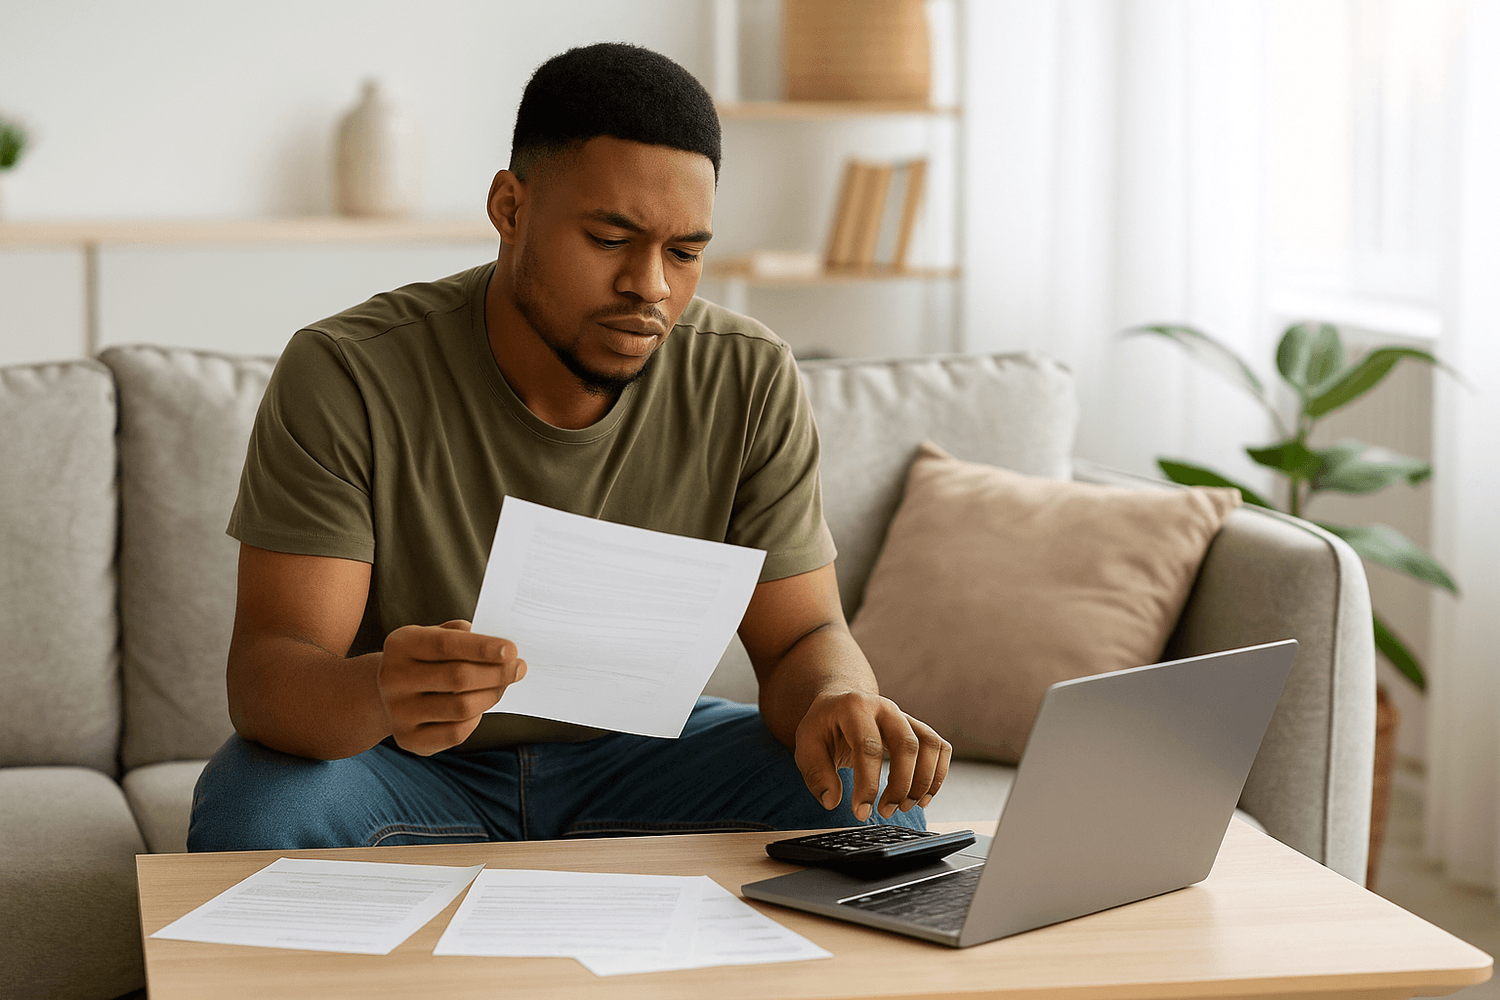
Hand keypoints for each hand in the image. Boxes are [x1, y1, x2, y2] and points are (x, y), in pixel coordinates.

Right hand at [378, 620, 526, 755]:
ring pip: (461, 707)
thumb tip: (502, 650)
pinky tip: (480, 706)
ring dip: (492, 695)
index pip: (446, 645)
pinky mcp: (409, 739)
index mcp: (401, 645)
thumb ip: (464, 636)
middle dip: (496, 673)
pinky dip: (476, 719)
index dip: (482, 647)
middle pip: (458, 677)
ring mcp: (399, 712)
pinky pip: (456, 733)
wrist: (388, 693)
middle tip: (519, 668)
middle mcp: (393, 678)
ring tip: (504, 685)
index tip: (512, 650)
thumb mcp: (436, 636)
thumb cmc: (426, 658)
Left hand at [793, 690, 951, 820]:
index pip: (867, 747)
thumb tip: (832, 800)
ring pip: (929, 745)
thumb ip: (817, 774)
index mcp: (854, 708)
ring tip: (905, 807)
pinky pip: (939, 748)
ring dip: (922, 782)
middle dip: (900, 785)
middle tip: (886, 811)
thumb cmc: (824, 727)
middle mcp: (884, 707)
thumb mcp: (807, 746)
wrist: (840, 704)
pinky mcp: (917, 728)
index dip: (867, 783)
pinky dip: (938, 775)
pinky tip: (922, 797)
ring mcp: (904, 716)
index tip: (862, 811)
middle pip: (906, 744)